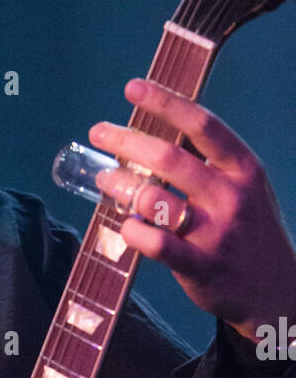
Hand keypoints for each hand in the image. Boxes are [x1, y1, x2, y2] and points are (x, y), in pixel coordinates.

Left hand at [89, 77, 295, 340]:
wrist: (277, 289)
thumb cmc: (249, 232)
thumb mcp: (245, 188)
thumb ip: (210, 164)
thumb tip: (155, 138)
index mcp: (243, 168)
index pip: (202, 124)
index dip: (165, 102)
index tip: (133, 88)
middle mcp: (230, 196)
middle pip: (169, 158)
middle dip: (127, 141)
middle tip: (100, 133)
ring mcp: (216, 233)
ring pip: (155, 200)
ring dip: (121, 185)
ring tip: (105, 178)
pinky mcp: (201, 267)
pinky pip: (158, 245)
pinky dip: (134, 232)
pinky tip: (124, 224)